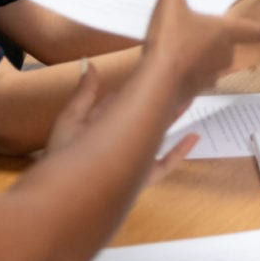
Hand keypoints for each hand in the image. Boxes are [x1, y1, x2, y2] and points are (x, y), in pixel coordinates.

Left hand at [42, 59, 197, 180]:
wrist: (65, 196)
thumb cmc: (66, 156)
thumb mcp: (71, 119)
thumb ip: (84, 94)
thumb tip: (92, 64)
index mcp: (101, 126)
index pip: (120, 101)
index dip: (133, 86)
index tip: (150, 66)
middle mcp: (120, 141)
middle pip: (142, 116)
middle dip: (157, 98)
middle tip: (178, 78)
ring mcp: (132, 159)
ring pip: (156, 135)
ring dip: (172, 117)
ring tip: (190, 97)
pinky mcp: (142, 177)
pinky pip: (166, 163)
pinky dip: (180, 151)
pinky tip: (194, 136)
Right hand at [141, 0, 259, 104]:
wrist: (157, 85)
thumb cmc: (170, 43)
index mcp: (226, 31)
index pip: (256, 29)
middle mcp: (226, 53)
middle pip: (242, 48)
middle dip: (244, 43)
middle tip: (243, 38)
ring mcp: (213, 73)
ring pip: (225, 64)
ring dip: (222, 58)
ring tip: (213, 50)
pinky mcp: (197, 86)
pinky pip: (205, 77)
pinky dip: (202, 72)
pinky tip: (189, 67)